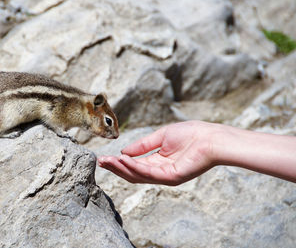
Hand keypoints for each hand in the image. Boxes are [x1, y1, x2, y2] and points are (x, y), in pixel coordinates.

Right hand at [98, 121, 219, 184]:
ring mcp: (165, 176)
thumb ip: (142, 145)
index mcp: (157, 162)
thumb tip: (123, 151)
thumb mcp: (160, 137)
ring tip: (107, 161)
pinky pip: (148, 173)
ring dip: (121, 168)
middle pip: (132, 173)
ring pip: (138, 175)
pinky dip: (134, 166)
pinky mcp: (171, 177)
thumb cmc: (190, 134)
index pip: (134, 165)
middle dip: (115, 167)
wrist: (211, 137)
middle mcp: (160, 172)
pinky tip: (123, 159)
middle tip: (100, 161)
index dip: (118, 162)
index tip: (103, 157)